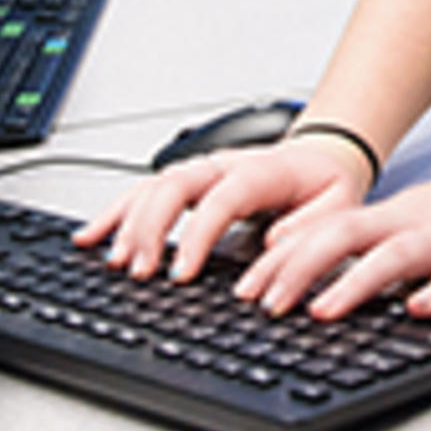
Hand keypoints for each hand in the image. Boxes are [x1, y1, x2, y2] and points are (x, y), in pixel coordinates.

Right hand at [75, 134, 370, 282]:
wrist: (322, 157)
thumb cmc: (325, 184)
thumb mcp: (338, 205)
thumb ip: (311, 226)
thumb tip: (273, 245)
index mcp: (261, 170)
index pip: (221, 199)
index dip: (198, 235)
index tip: (182, 273)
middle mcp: (223, 165)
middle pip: (174, 185)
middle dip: (151, 228)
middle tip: (141, 272)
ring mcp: (200, 171)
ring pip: (151, 186)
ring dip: (128, 223)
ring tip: (114, 261)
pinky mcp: (185, 183)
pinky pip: (142, 192)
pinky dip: (114, 213)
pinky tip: (92, 237)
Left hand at [234, 157, 430, 320]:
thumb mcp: (413, 221)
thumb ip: (368, 244)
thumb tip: (309, 273)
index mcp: (391, 214)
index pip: (323, 228)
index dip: (281, 256)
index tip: (246, 286)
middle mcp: (413, 221)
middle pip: (347, 235)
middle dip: (300, 268)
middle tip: (267, 302)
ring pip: (395, 255)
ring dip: (355, 284)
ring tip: (323, 310)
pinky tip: (419, 310)